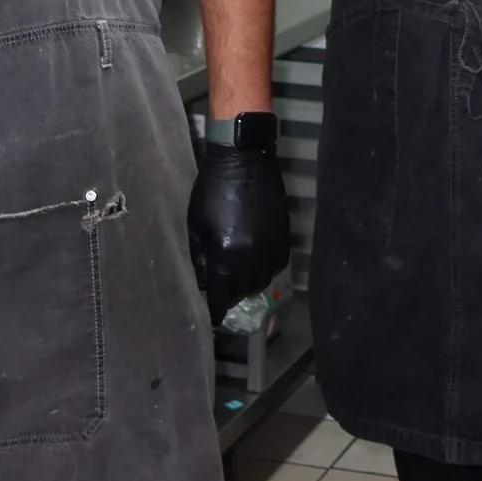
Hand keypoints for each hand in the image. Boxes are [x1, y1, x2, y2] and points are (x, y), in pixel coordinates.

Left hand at [188, 130, 291, 324]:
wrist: (245, 162)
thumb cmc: (212, 191)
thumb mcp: (196, 224)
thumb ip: (199, 255)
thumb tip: (203, 279)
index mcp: (225, 254)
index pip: (220, 294)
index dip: (215, 309)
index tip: (213, 318)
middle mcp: (250, 257)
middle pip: (242, 291)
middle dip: (230, 294)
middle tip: (223, 290)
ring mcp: (270, 247)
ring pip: (261, 281)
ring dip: (248, 283)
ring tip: (239, 277)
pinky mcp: (284, 237)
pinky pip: (276, 266)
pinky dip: (265, 269)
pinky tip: (256, 262)